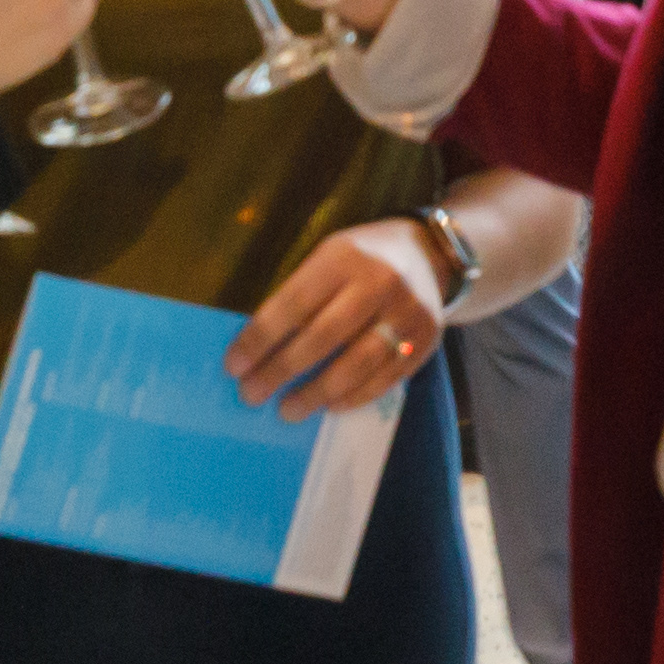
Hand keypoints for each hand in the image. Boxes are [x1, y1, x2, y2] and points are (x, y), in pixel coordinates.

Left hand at [230, 222, 448, 415]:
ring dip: (316, 392)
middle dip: (281, 370)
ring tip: (287, 409)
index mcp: (344, 258)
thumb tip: (257, 347)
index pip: (294, 303)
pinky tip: (328, 406)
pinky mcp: (424, 341)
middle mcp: (378, 283)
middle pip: (323, 336)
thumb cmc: (361, 260)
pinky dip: (353, 396)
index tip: (234, 365)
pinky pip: (385, 378)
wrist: (429, 254)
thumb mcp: (328, 257)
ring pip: (356, 363)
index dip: (261, 337)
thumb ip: (300, 294)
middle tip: (252, 394)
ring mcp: (406, 314)